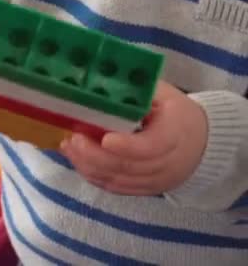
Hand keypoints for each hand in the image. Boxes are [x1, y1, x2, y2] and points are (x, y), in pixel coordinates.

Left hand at [59, 81, 208, 195]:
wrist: (202, 143)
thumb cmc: (176, 112)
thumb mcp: (164, 94)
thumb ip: (139, 91)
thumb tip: (104, 80)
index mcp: (176, 134)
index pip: (151, 147)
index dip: (126, 146)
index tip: (104, 139)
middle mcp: (167, 163)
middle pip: (127, 166)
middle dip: (95, 155)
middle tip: (73, 139)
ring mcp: (155, 180)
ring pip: (118, 180)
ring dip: (88, 166)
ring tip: (68, 147)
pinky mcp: (144, 190)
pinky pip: (115, 188)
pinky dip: (94, 176)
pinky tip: (78, 161)